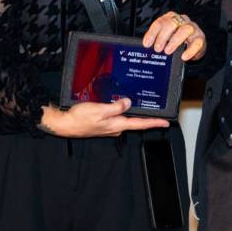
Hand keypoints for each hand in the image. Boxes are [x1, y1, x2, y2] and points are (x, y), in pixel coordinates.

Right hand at [40, 99, 168, 137]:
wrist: (65, 124)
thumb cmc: (80, 118)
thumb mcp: (100, 110)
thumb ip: (116, 107)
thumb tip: (129, 103)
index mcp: (117, 125)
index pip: (140, 124)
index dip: (154, 123)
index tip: (166, 123)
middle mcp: (115, 127)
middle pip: (135, 121)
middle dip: (146, 116)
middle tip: (157, 111)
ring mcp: (110, 126)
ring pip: (125, 118)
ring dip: (133, 112)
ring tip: (141, 105)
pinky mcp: (104, 123)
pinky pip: (117, 116)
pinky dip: (122, 110)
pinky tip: (122, 104)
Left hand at [142, 10, 206, 61]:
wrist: (193, 46)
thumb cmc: (177, 40)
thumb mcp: (166, 38)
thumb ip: (158, 40)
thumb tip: (147, 47)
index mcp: (171, 18)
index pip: (160, 22)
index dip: (152, 33)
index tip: (147, 44)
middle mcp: (182, 20)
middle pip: (172, 23)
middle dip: (163, 36)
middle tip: (157, 49)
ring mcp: (193, 28)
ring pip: (185, 29)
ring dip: (175, 41)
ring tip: (168, 51)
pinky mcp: (200, 38)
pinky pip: (197, 43)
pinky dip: (190, 50)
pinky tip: (183, 57)